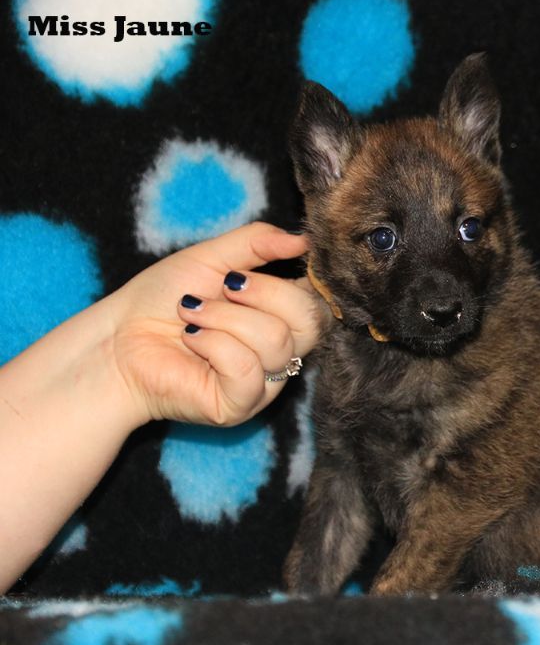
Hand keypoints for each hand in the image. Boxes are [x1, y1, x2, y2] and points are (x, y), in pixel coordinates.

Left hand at [109, 222, 324, 426]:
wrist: (117, 337)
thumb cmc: (160, 300)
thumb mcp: (212, 258)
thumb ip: (258, 244)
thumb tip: (302, 239)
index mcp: (280, 318)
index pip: (318, 302)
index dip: (301, 281)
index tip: (260, 267)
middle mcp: (280, 353)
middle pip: (309, 321)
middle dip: (263, 293)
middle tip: (223, 287)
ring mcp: (263, 384)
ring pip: (276, 342)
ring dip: (225, 318)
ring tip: (192, 314)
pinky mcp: (239, 406)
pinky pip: (248, 369)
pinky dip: (214, 344)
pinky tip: (191, 340)